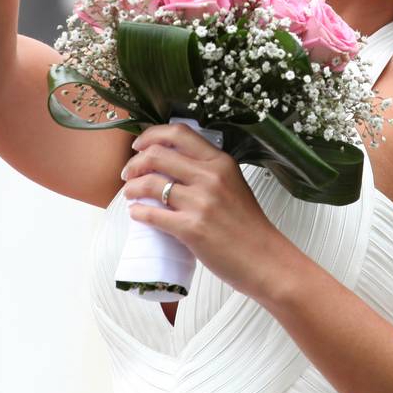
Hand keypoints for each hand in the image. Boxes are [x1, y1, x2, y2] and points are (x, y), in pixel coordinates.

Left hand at [123, 123, 295, 299]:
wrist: (265, 259)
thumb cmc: (249, 226)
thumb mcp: (234, 184)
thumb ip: (208, 171)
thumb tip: (172, 166)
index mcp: (221, 162)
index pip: (179, 133)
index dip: (152, 135)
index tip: (140, 145)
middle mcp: (210, 177)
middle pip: (157, 155)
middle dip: (135, 163)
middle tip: (128, 173)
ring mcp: (201, 202)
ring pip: (151, 184)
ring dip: (132, 187)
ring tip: (130, 193)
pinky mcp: (192, 229)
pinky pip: (153, 215)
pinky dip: (138, 212)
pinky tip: (136, 213)